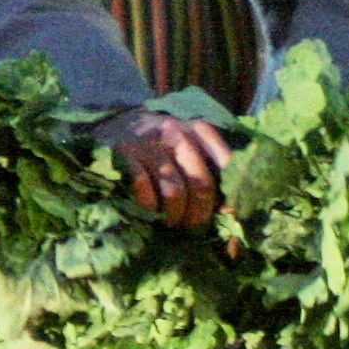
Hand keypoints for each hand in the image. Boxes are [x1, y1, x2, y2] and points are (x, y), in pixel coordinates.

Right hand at [108, 107, 234, 229]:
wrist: (117, 123)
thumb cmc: (162, 144)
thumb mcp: (190, 142)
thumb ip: (211, 166)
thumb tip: (230, 211)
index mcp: (200, 130)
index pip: (227, 164)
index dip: (231, 195)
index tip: (228, 215)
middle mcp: (177, 133)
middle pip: (201, 184)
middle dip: (199, 214)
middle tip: (193, 226)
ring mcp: (149, 144)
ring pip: (174, 193)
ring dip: (174, 216)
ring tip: (171, 223)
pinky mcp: (125, 154)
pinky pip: (144, 192)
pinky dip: (149, 208)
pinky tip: (150, 212)